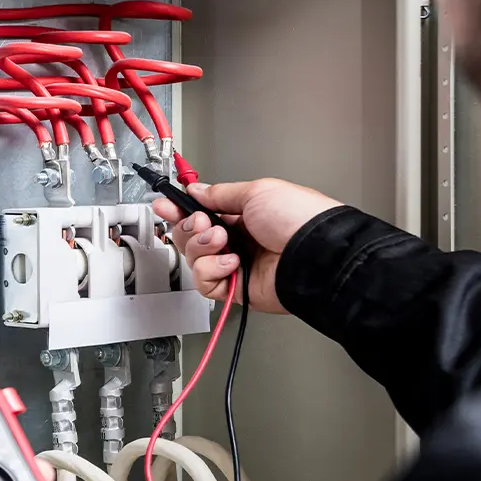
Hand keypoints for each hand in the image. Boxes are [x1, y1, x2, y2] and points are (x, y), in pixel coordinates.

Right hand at [153, 179, 341, 313]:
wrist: (316, 253)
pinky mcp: (237, 289)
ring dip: (201, 247)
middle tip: (200, 222)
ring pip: (194, 260)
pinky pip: (206, 284)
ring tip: (221, 240)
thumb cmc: (299, 219)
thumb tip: (197, 190)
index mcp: (244, 214)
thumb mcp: (257, 191)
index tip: (164, 205)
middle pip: (191, 237)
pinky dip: (211, 271)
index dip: (180, 209)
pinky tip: (231, 263)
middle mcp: (238, 240)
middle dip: (188, 227)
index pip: (201, 212)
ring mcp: (236, 265)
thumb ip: (221, 194)